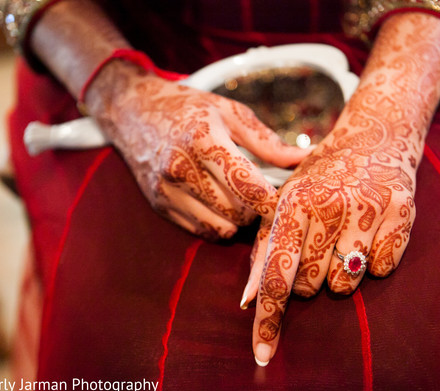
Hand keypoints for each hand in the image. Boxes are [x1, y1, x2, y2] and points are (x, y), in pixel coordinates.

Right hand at [86, 61, 311, 238]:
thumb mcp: (230, 113)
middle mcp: (181, 168)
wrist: (134, 112)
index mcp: (204, 140)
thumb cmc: (190, 109)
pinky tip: (217, 202)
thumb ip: (268, 142)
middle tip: (260, 195)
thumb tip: (305, 158)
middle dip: (255, 209)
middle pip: (237, 213)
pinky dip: (216, 223)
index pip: (248, 187)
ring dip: (237, 220)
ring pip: (221, 228)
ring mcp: (167, 190)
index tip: (285, 201)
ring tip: (239, 199)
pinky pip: (201, 231)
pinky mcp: (160, 205)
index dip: (273, 201)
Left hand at [239, 12, 439, 365]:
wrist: (373, 139)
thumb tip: (248, 300)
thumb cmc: (320, 179)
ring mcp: (367, 210)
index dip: (268, 317)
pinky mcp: (401, 214)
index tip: (263, 354)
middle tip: (317, 249)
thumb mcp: (285, 204)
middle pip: (311, 285)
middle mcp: (328, 206)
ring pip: (346, 283)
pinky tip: (369, 233)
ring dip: (340, 273)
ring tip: (343, 239)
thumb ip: (265, 250)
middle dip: (309, 281)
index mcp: (292, 204)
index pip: (275, 273)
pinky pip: (383, 269)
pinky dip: (374, 261)